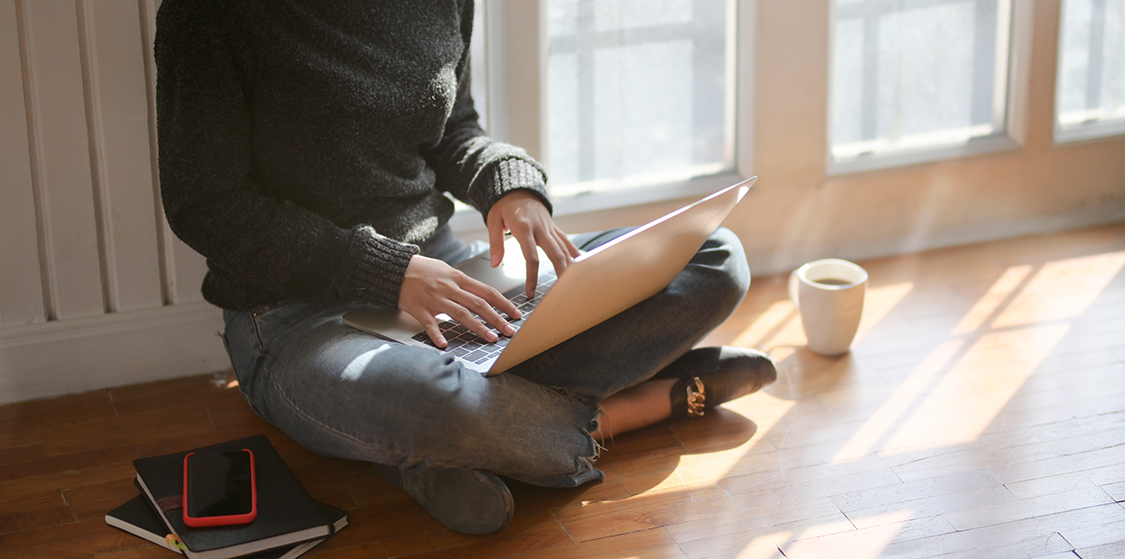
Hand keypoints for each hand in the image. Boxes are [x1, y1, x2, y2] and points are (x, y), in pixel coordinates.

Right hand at [399, 255, 521, 347]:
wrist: (395, 267)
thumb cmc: (422, 270)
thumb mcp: (446, 270)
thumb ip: (463, 284)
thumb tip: (481, 295)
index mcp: (458, 278)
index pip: (486, 291)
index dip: (504, 303)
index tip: (516, 313)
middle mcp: (449, 288)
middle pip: (478, 304)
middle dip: (497, 318)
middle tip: (510, 331)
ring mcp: (434, 299)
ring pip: (460, 313)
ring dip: (477, 327)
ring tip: (490, 338)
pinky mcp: (419, 308)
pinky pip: (429, 324)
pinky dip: (437, 334)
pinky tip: (444, 345)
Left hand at [487, 191, 579, 297]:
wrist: (518, 187)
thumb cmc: (503, 205)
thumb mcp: (493, 221)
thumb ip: (496, 243)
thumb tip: (495, 264)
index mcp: (524, 228)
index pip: (531, 257)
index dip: (532, 276)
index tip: (531, 292)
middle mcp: (540, 228)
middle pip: (555, 253)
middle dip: (560, 273)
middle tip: (562, 291)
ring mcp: (549, 227)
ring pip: (564, 248)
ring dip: (570, 266)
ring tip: (574, 283)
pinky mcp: (554, 227)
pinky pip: (566, 241)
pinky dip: (574, 252)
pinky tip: (581, 263)